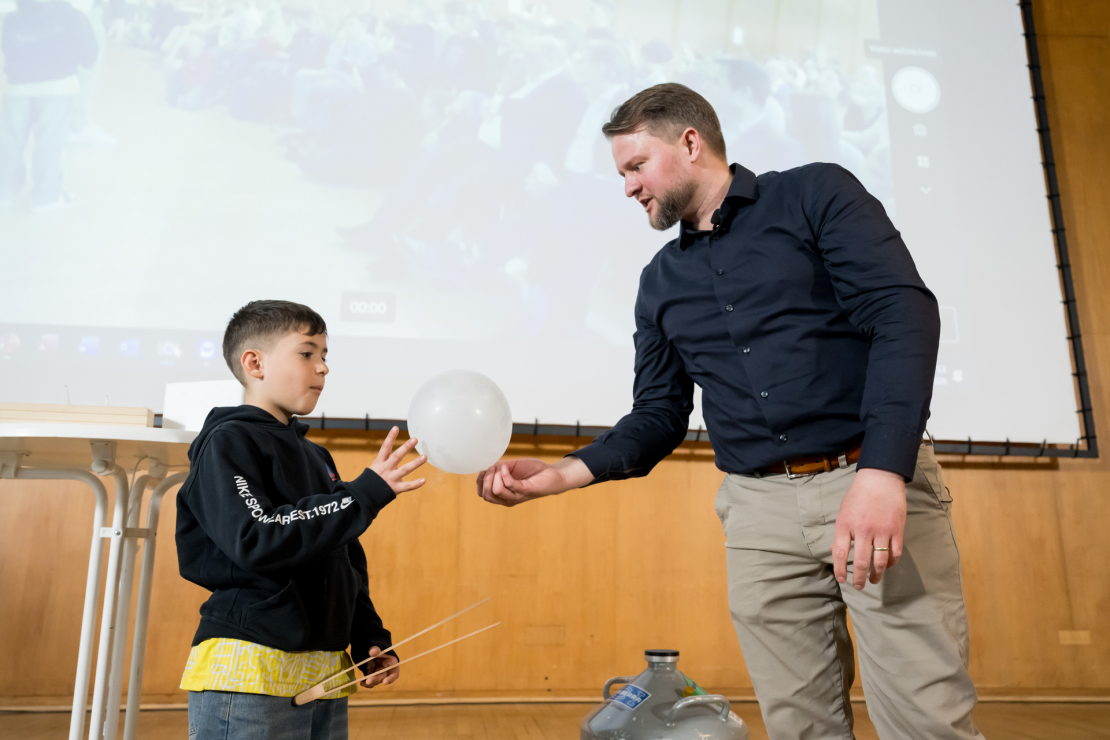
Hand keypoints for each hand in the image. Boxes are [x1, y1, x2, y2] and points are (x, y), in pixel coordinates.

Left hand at [359, 646, 398, 687]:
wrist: (369, 648)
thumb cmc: (377, 647)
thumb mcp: (377, 647)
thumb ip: (376, 649)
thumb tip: (373, 651)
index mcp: (392, 663)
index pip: (394, 673)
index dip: (390, 679)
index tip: (384, 682)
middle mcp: (386, 670)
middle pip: (383, 678)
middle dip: (376, 680)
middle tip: (368, 681)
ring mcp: (378, 673)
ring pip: (376, 681)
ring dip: (370, 683)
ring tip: (364, 682)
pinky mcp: (372, 675)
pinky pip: (370, 681)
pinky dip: (365, 683)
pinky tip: (362, 682)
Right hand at [369, 426, 426, 494]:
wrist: (364, 496)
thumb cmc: (370, 480)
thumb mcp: (373, 467)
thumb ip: (382, 459)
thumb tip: (387, 448)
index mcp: (380, 462)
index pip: (385, 448)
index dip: (390, 438)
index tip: (396, 428)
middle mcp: (386, 469)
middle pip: (396, 457)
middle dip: (405, 448)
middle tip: (415, 440)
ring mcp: (391, 478)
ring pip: (405, 470)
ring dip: (415, 463)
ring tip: (424, 457)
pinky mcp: (396, 488)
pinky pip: (407, 486)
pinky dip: (415, 484)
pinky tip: (423, 480)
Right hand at [476, 456, 592, 506]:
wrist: (551, 472)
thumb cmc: (532, 470)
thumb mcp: (510, 467)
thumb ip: (497, 468)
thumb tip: (485, 467)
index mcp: (502, 494)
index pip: (482, 494)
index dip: (480, 481)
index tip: (486, 469)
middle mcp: (508, 499)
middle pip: (487, 495)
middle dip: (485, 479)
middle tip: (493, 468)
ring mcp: (517, 496)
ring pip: (497, 491)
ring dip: (495, 476)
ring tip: (502, 467)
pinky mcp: (526, 490)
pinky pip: (510, 485)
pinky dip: (505, 474)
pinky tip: (507, 467)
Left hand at [832, 468, 905, 589]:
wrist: (880, 479)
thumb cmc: (858, 495)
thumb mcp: (843, 512)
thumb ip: (841, 533)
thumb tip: (834, 551)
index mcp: (846, 525)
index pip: (840, 553)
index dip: (840, 569)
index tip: (842, 579)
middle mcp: (863, 530)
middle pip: (860, 561)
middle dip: (858, 578)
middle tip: (858, 586)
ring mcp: (881, 531)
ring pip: (880, 561)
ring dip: (876, 575)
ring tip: (873, 581)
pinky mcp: (897, 530)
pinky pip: (895, 553)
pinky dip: (891, 563)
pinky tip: (887, 566)